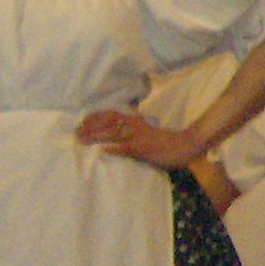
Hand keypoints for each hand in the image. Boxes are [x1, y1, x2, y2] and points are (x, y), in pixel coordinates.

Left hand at [76, 109, 205, 169]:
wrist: (187, 145)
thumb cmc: (170, 141)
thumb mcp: (150, 132)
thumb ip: (135, 132)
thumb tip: (119, 138)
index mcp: (137, 121)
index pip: (112, 115)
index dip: (96, 117)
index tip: (84, 120)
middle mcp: (134, 125)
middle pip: (108, 121)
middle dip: (91, 125)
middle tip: (77, 131)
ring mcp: (137, 136)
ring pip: (111, 133)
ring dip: (95, 136)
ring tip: (82, 139)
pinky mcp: (141, 148)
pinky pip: (123, 148)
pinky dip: (112, 148)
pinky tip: (101, 150)